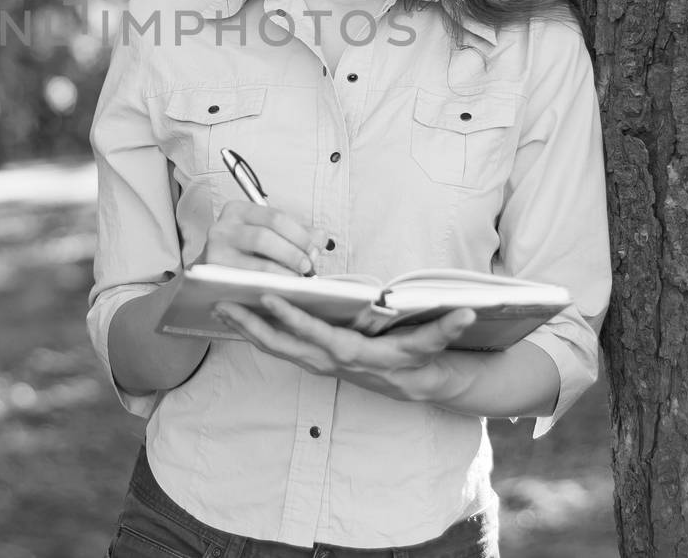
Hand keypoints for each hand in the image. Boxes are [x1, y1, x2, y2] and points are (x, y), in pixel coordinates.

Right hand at [201, 201, 317, 274]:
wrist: (211, 275)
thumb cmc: (242, 255)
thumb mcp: (267, 236)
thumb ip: (295, 234)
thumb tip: (320, 237)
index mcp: (238, 210)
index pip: (275, 217)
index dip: (300, 234)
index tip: (314, 248)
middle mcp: (223, 226)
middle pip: (266, 236)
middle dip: (293, 252)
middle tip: (308, 265)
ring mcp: (216, 249)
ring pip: (258, 259)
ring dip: (285, 271)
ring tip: (298, 278)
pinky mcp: (215, 273)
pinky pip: (250, 279)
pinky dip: (272, 283)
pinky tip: (283, 287)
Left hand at [214, 296, 480, 403]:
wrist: (431, 390)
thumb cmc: (431, 362)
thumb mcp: (442, 347)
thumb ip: (450, 329)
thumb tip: (467, 311)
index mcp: (365, 358)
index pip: (325, 338)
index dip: (296, 320)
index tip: (269, 297)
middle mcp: (341, 366)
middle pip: (290, 348)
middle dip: (256, 326)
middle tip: (224, 304)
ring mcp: (329, 368)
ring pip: (282, 352)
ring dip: (251, 331)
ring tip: (220, 307)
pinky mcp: (324, 364)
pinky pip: (286, 352)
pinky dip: (261, 336)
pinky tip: (241, 320)